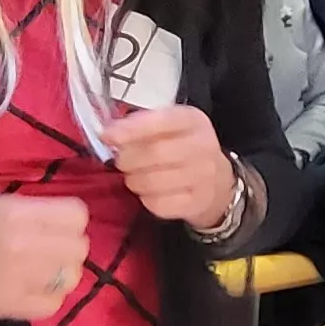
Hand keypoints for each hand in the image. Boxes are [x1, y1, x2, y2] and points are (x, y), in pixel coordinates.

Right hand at [0, 194, 91, 320]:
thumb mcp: (6, 206)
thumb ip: (42, 213)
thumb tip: (76, 226)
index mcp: (20, 213)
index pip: (77, 215)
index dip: (72, 224)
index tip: (60, 230)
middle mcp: (23, 242)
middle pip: (79, 248)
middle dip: (68, 250)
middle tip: (50, 254)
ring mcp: (19, 276)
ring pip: (71, 278)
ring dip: (61, 276)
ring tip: (42, 273)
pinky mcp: (12, 304)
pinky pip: (54, 304)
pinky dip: (48, 299)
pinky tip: (33, 290)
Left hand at [109, 105, 237, 229]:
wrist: (217, 181)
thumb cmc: (183, 149)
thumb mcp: (169, 128)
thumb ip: (139, 126)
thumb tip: (108, 134)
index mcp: (193, 121)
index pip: (160, 121)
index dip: (130, 129)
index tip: (107, 136)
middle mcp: (204, 146)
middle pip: (154, 153)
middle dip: (127, 159)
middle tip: (122, 161)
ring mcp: (204, 177)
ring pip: (152, 182)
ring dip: (134, 181)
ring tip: (136, 176)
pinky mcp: (197, 203)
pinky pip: (158, 204)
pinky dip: (146, 200)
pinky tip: (150, 192)